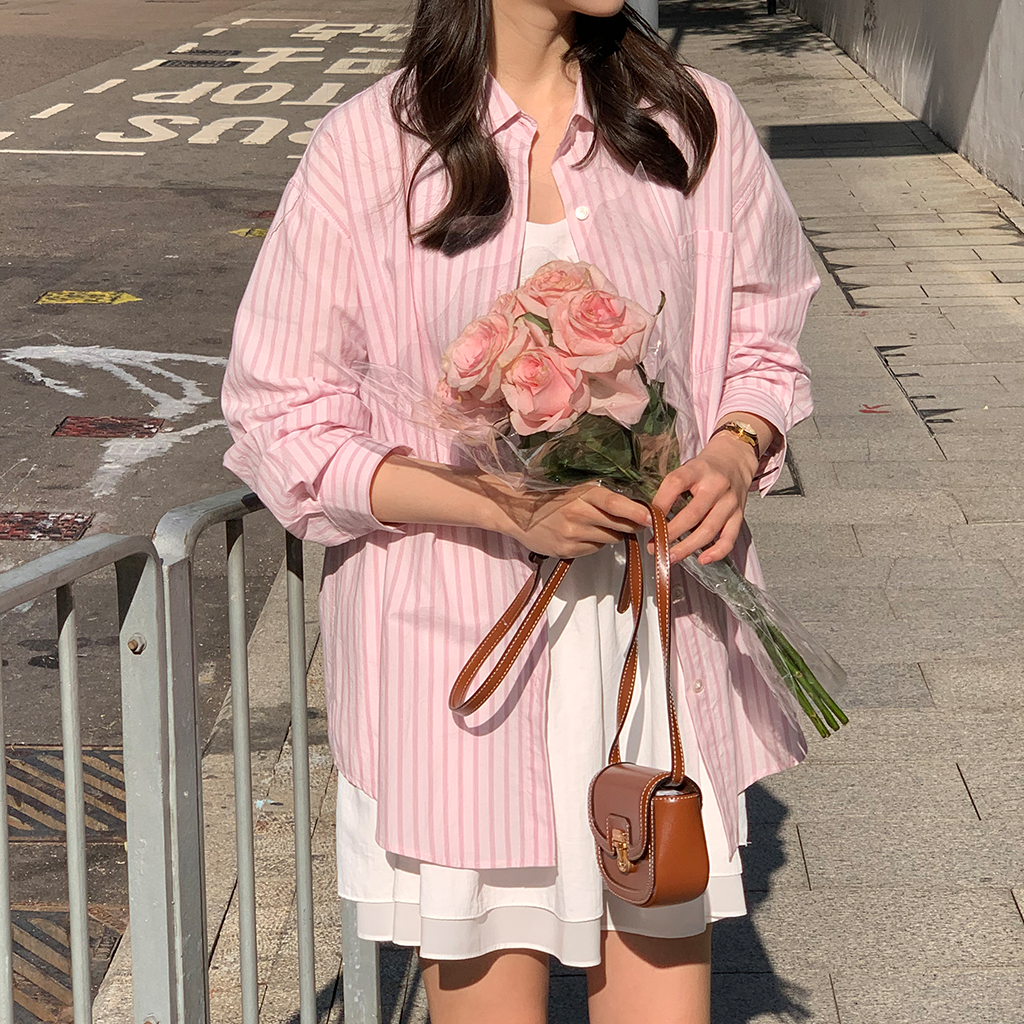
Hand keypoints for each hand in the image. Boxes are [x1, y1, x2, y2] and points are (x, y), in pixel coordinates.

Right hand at [504, 483, 650, 558]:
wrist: (517, 513)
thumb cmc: (551, 498)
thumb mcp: (575, 490)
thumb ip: (600, 498)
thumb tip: (634, 508)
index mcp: (582, 494)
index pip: (614, 503)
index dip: (636, 512)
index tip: (651, 518)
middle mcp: (578, 514)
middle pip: (618, 525)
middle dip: (631, 525)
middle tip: (637, 522)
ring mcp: (572, 534)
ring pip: (609, 539)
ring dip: (611, 534)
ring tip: (597, 525)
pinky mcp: (567, 550)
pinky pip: (594, 549)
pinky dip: (594, 543)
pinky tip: (582, 535)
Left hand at [651, 434, 758, 564]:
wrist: (736, 459)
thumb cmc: (705, 469)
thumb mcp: (686, 469)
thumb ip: (671, 488)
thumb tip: (649, 517)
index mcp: (698, 470)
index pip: (676, 483)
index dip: (661, 502)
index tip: (647, 519)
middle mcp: (716, 486)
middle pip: (693, 514)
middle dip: (671, 533)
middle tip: (654, 546)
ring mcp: (730, 502)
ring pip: (709, 529)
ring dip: (687, 547)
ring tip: (670, 557)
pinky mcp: (739, 515)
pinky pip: (729, 538)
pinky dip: (716, 552)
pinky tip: (702, 559)